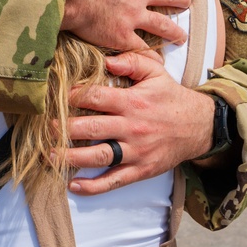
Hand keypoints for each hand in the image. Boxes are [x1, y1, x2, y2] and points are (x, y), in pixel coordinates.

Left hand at [60, 52, 212, 194]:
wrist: (200, 126)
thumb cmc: (171, 98)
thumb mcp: (156, 72)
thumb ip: (132, 61)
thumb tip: (107, 60)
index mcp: (133, 101)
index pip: (96, 98)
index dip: (73, 97)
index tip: (58, 97)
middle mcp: (132, 127)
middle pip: (91, 128)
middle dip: (64, 128)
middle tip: (47, 127)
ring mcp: (135, 151)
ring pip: (98, 156)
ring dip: (70, 157)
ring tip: (50, 155)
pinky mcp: (140, 170)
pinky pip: (113, 181)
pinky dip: (92, 186)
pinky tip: (73, 184)